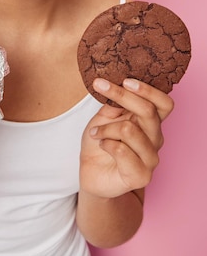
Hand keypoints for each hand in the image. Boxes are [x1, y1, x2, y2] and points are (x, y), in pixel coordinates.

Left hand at [79, 78, 173, 198]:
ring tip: (95, 132)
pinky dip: (106, 143)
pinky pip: (122, 150)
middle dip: (123, 97)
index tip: (125, 80)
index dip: (148, 90)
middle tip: (102, 86)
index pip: (164, 103)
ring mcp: (151, 158)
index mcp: (150, 122)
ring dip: (106, 128)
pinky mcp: (141, 176)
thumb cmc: (101, 141)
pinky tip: (102, 145)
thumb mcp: (105, 117)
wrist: (91, 172)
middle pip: (149, 111)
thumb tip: (118, 83)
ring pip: (130, 130)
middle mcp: (155, 138)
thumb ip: (115, 103)